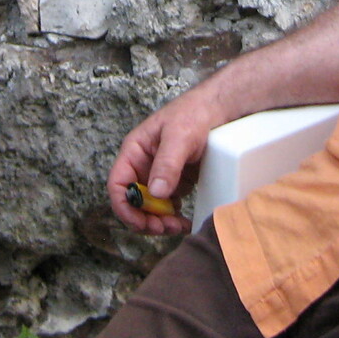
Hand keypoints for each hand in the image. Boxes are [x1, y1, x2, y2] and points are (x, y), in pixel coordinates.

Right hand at [106, 84, 226, 234]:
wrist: (220, 110)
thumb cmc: (195, 114)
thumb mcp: (180, 136)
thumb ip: (167, 163)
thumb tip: (156, 193)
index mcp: (135, 151)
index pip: (118, 184)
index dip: (124, 206)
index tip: (141, 221)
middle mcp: (143, 165)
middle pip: (133, 201)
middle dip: (144, 219)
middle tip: (164, 228)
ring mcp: (159, 174)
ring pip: (149, 208)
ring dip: (159, 222)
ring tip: (177, 226)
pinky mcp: (175, 181)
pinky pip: (166, 206)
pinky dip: (172, 218)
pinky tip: (184, 220)